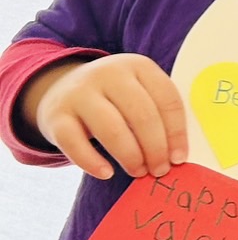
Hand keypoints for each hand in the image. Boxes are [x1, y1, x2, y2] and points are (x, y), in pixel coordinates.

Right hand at [27, 54, 188, 179]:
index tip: (179, 158)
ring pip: (112, 129)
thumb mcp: (139, 92)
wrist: (61, 90)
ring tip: (139, 171)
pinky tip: (107, 173)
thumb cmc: (114, 100)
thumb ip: (159, 114)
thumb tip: (177, 155)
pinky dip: (92, 162)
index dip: (177, 133)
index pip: (167, 99)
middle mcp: (108, 73)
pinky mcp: (56, 115)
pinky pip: (75, 143)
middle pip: (142, 115)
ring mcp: (80, 93)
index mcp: (138, 66)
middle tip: (160, 170)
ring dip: (131, 156)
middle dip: (156, 148)